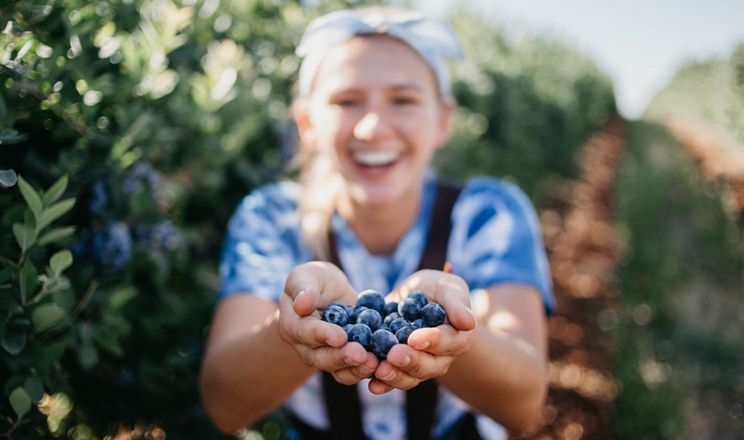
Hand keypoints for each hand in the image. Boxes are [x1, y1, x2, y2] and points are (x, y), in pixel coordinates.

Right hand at [278, 261, 378, 383]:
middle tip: (361, 355)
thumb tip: (301, 304)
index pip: (307, 333)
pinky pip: (356, 370)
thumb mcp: (306, 276)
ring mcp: (327, 357)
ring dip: (357, 369)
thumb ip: (303, 288)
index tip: (340, 337)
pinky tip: (384, 364)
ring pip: (339, 371)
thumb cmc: (314, 281)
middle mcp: (307, 348)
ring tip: (375, 363)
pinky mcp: (347, 361)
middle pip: (323, 358)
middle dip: (343, 357)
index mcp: (293, 326)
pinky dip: (370, 369)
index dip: (323, 335)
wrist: (329, 293)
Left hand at [369, 269, 475, 393]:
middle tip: (393, 355)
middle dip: (410, 361)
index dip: (431, 341)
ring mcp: (419, 366)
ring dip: (395, 376)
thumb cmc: (436, 290)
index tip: (414, 338)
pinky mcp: (398, 368)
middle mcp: (440, 358)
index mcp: (456, 338)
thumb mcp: (447, 288)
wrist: (412, 297)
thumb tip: (468, 323)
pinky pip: (392, 381)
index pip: (447, 342)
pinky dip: (382, 384)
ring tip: (380, 370)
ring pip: (410, 377)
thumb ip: (457, 302)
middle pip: (427, 366)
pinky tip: (373, 385)